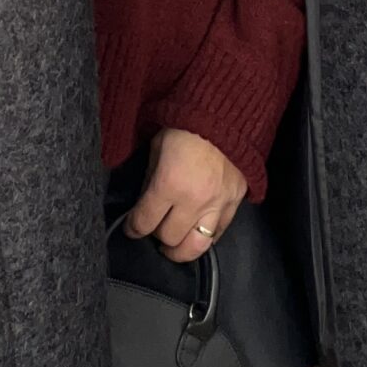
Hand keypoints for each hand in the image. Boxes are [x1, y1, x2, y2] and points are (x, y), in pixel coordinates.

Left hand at [122, 125, 245, 259]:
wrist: (225, 116)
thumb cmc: (186, 126)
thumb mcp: (158, 148)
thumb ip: (150, 178)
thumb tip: (143, 203)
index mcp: (169, 184)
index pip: (145, 222)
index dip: (133, 228)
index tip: (131, 228)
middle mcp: (194, 200)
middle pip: (169, 238)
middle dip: (156, 236)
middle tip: (153, 230)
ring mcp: (217, 204)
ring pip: (196, 246)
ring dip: (180, 250)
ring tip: (172, 247)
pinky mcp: (235, 203)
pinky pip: (219, 234)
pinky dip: (205, 238)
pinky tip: (196, 235)